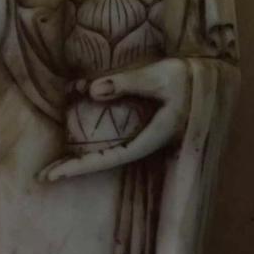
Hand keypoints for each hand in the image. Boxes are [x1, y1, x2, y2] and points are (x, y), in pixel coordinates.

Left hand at [37, 59, 189, 181]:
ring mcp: (138, 138)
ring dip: (78, 151)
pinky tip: (77, 117)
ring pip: (103, 149)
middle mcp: (140, 144)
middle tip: (42, 176)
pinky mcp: (138, 128)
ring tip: (53, 158)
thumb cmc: (191, 79)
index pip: (105, 160)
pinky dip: (90, 127)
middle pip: (100, 162)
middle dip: (72, 168)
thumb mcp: (161, 77)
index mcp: (148, 141)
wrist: (211, 81)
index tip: (51, 176)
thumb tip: (89, 92)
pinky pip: (110, 134)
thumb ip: (126, 83)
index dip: (76, 168)